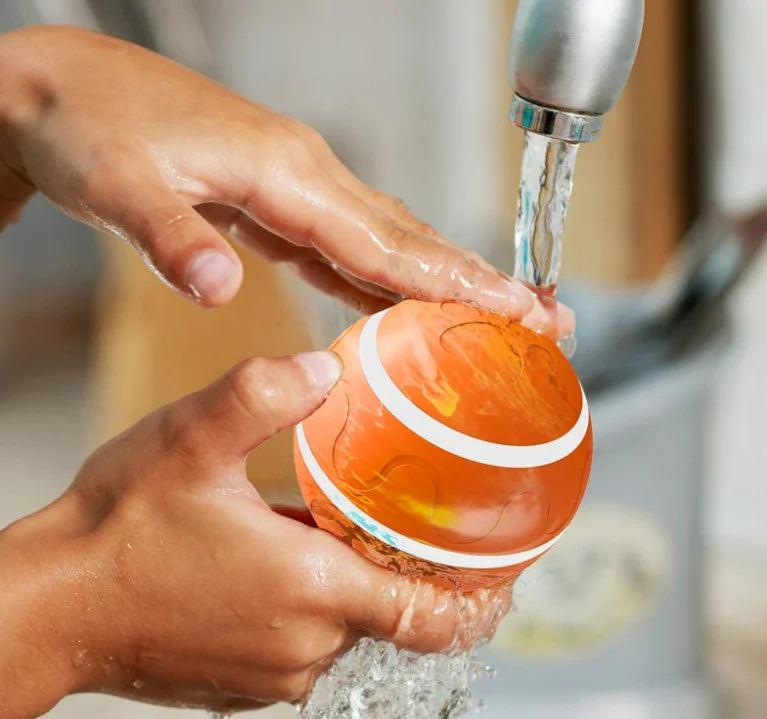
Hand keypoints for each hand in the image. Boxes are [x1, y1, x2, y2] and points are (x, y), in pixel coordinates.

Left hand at [0, 25, 571, 337]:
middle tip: (544, 316)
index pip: (386, 239)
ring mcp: (297, 186)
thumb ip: (173, 240)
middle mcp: (307, 176)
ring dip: (446, 277)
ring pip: (389, 237)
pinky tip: (406, 300)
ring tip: (501, 312)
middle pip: (410, 236)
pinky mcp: (278, 199)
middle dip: (479, 280)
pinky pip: (350, 242)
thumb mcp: (118, 188)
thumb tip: (219, 292)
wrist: (62, 92)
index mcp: (285, 172)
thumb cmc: (89, 129)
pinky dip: (389, 273)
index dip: (453, 280)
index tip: (516, 307)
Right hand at [0, 350, 509, 716]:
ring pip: (353, 629)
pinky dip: (324, 602)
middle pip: (397, 619)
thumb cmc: (118, 533)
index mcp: (311, 589)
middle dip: (422, 578)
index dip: (479, 601)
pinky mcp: (244, 678)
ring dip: (368, 584)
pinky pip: (310, 641)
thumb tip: (324, 369)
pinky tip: (301, 557)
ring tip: (365, 531)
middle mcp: (304, 643)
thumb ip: (263, 395)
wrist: (51, 607)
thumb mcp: (191, 441)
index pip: (431, 618)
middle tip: (434, 526)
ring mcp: (273, 670)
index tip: (506, 576)